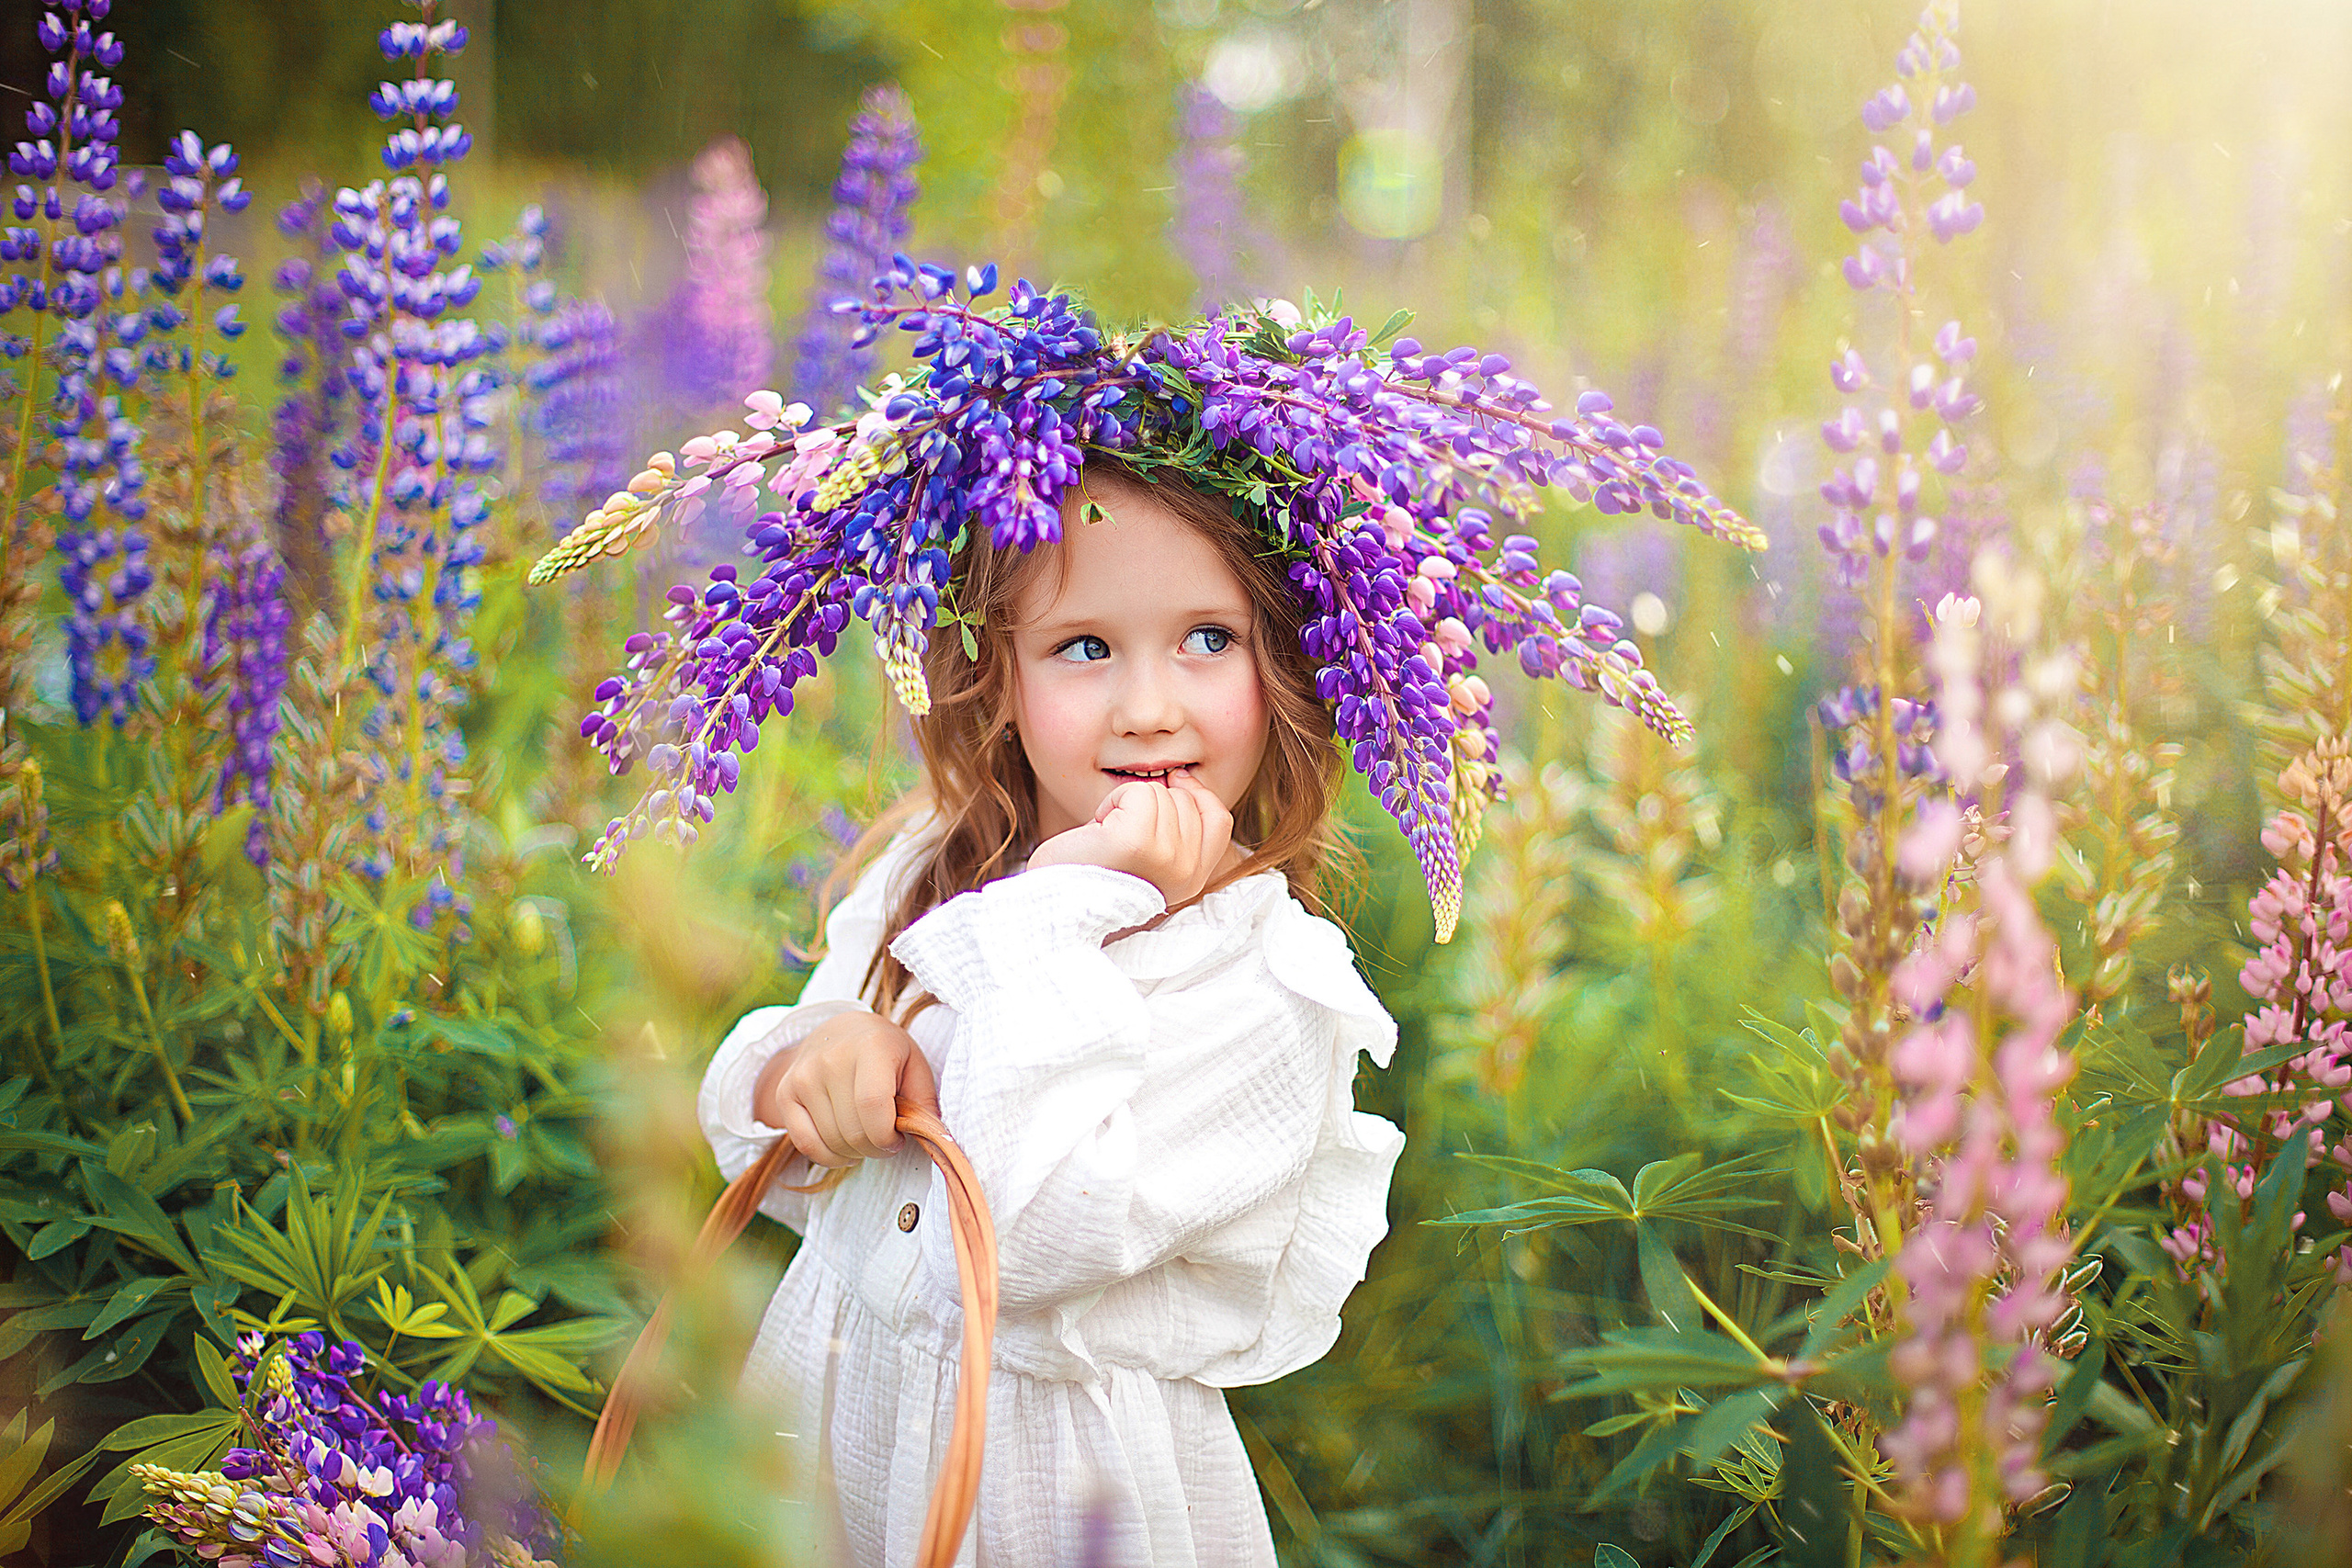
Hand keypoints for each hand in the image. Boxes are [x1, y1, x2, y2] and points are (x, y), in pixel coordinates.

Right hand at [753, 1010, 938, 1168]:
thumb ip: (925, 1102)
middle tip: (885, 1139)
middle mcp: (830, 1058)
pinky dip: (829, 1157)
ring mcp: (803, 1076)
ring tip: (866, 1136)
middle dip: (875, 1148)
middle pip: (853, 1131)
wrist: (840, 1030)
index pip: (872, 1105)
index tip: (897, 1139)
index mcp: (870, 1046)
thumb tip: (937, 1139)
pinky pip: (806, 1145)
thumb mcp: (915, 1065)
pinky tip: (843, 1147)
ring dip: (854, 1153)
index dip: (887, 1136)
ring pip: (831, 1142)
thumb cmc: (886, 1052)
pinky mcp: (785, 1093)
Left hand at [1027, 766, 1233, 907]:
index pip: (1219, 820)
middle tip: (1120, 833)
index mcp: (1193, 880)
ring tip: (1108, 835)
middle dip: (1150, 804)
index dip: (1200, 794)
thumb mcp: (1151, 856)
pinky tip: (1099, 827)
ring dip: (1127, 803)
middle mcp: (1186, 871)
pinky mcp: (1137, 842)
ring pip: (1160, 793)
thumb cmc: (1095, 876)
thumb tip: (1182, 778)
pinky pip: (1137, 791)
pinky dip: (1113, 800)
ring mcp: (1165, 857)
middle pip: (1185, 801)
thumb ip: (1177, 830)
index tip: (1177, 780)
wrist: (1056, 902)